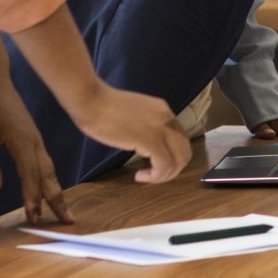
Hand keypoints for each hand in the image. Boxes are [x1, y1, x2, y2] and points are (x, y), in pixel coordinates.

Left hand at [0, 45, 70, 224]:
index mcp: (20, 138)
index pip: (30, 173)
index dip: (33, 196)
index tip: (35, 217)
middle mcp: (33, 139)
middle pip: (48, 174)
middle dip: (57, 199)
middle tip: (66, 222)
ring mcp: (35, 137)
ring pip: (49, 169)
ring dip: (55, 191)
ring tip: (63, 213)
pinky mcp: (32, 137)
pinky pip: (44, 162)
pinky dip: (49, 180)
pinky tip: (50, 191)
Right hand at [75, 84, 195, 182]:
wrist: (92, 100)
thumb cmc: (104, 107)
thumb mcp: (134, 115)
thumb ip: (145, 125)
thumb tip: (145, 144)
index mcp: (164, 111)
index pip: (181, 139)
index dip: (171, 156)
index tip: (153, 164)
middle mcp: (167, 118)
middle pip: (185, 151)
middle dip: (172, 169)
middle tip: (152, 174)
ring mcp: (160, 128)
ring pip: (179, 160)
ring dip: (164, 175)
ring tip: (145, 176)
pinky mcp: (150, 139)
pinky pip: (164, 165)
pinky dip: (155, 176)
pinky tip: (139, 176)